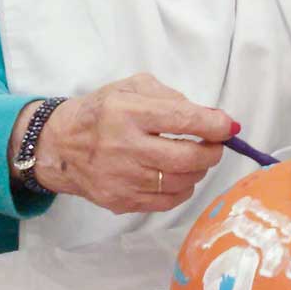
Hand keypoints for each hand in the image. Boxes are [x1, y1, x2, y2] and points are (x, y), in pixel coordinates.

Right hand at [19, 74, 233, 214]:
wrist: (61, 145)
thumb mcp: (133, 87)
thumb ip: (172, 97)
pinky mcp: (120, 201)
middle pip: (186, 157)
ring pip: (180, 182)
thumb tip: (212, 117)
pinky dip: (182, 189)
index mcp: (128, 112)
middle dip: (212, 152)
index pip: (182, 119)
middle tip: (215, 145)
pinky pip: (167, 202)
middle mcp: (124, 146)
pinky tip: (179, 176)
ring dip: (198, 170)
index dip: (214, 124)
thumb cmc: (103, 110)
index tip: (229, 127)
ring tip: (195, 158)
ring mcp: (122, 178)